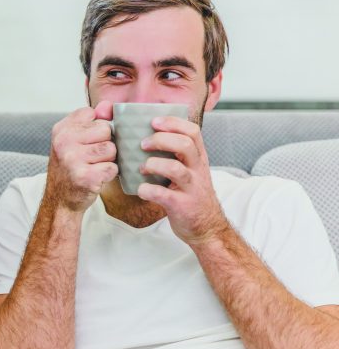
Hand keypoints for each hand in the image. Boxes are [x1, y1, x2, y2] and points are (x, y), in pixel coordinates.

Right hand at [45, 101, 117, 212]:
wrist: (60, 200)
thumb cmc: (71, 167)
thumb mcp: (74, 140)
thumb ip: (92, 120)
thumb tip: (109, 106)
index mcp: (61, 129)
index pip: (92, 114)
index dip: (95, 129)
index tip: (86, 142)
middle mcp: (64, 142)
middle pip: (106, 130)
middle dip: (105, 144)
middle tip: (91, 157)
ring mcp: (73, 159)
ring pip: (111, 149)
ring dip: (108, 160)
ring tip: (94, 167)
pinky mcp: (86, 177)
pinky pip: (113, 167)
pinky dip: (109, 174)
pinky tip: (96, 177)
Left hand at [138, 116, 229, 244]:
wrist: (207, 228)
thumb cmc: (191, 195)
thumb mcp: (191, 171)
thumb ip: (177, 155)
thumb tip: (146, 136)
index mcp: (198, 158)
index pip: (193, 131)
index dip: (173, 123)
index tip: (154, 121)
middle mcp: (198, 170)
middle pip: (185, 145)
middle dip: (161, 140)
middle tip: (143, 144)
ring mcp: (191, 188)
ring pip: (175, 169)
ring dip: (153, 164)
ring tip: (141, 168)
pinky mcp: (182, 205)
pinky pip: (164, 194)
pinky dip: (148, 190)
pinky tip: (141, 189)